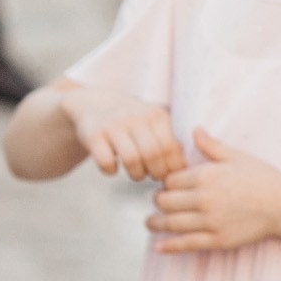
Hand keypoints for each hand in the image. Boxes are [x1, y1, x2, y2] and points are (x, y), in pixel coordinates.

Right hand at [60, 82, 184, 180]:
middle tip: (154, 176)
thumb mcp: (154, 120)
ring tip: (137, 174)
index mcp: (155, 115)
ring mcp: (112, 126)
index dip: (172, 167)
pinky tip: (114, 168)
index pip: (171, 148)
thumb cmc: (132, 121)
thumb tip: (188, 165)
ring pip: (131, 160)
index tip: (170, 173)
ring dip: (136, 174)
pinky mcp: (93, 135)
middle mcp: (134, 117)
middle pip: (153, 155)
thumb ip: (170, 138)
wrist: (94, 104)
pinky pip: (106, 162)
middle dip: (156, 173)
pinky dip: (111, 171)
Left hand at [146, 127, 280, 252]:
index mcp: (206, 176)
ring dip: (155, 223)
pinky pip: (188, 243)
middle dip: (158, 201)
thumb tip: (194, 130)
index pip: (170, 181)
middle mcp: (204, 198)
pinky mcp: (219, 239)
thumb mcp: (236, 157)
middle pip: (165, 201)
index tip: (166, 186)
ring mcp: (211, 220)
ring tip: (149, 222)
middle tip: (158, 202)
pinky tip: (159, 246)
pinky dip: (170, 246)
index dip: (165, 183)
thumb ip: (211, 146)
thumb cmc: (262, 177)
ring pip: (171, 223)